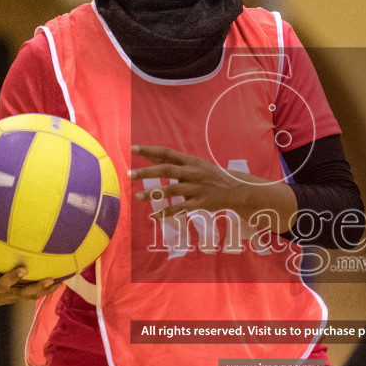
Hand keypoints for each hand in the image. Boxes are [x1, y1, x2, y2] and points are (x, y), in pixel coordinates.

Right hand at [0, 221, 60, 306]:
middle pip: (2, 284)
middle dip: (12, 278)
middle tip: (24, 270)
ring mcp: (7, 294)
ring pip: (23, 294)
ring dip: (38, 288)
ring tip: (52, 279)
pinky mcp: (18, 297)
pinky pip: (34, 294)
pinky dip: (47, 289)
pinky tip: (62, 281)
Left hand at [128, 145, 294, 224]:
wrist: (235, 189)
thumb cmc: (208, 175)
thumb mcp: (193, 165)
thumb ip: (171, 162)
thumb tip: (148, 155)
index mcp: (190, 160)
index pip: (167, 152)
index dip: (150, 150)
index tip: (133, 149)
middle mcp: (192, 172)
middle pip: (166, 170)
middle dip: (147, 172)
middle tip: (130, 174)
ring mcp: (196, 188)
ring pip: (171, 190)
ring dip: (153, 194)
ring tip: (137, 197)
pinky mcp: (200, 203)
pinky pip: (180, 208)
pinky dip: (167, 212)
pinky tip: (155, 215)